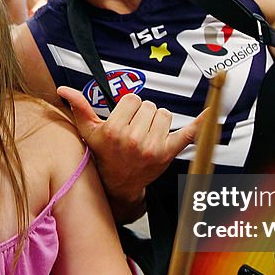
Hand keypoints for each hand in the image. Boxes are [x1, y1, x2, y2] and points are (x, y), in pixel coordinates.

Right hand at [57, 87, 199, 214]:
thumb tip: (62, 89)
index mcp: (114, 130)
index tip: (123, 120)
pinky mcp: (168, 154)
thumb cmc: (102, 155)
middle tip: (133, 131)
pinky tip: (211, 113)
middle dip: (142, 114)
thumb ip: (78, 107)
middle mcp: (134, 139)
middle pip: (149, 105)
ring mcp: (152, 148)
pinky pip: (188, 134)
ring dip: (157, 121)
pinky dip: (200, 124)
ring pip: (164, 114)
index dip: (128, 107)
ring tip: (145, 136)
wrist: (117, 186)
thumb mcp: (88, 132)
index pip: (132, 99)